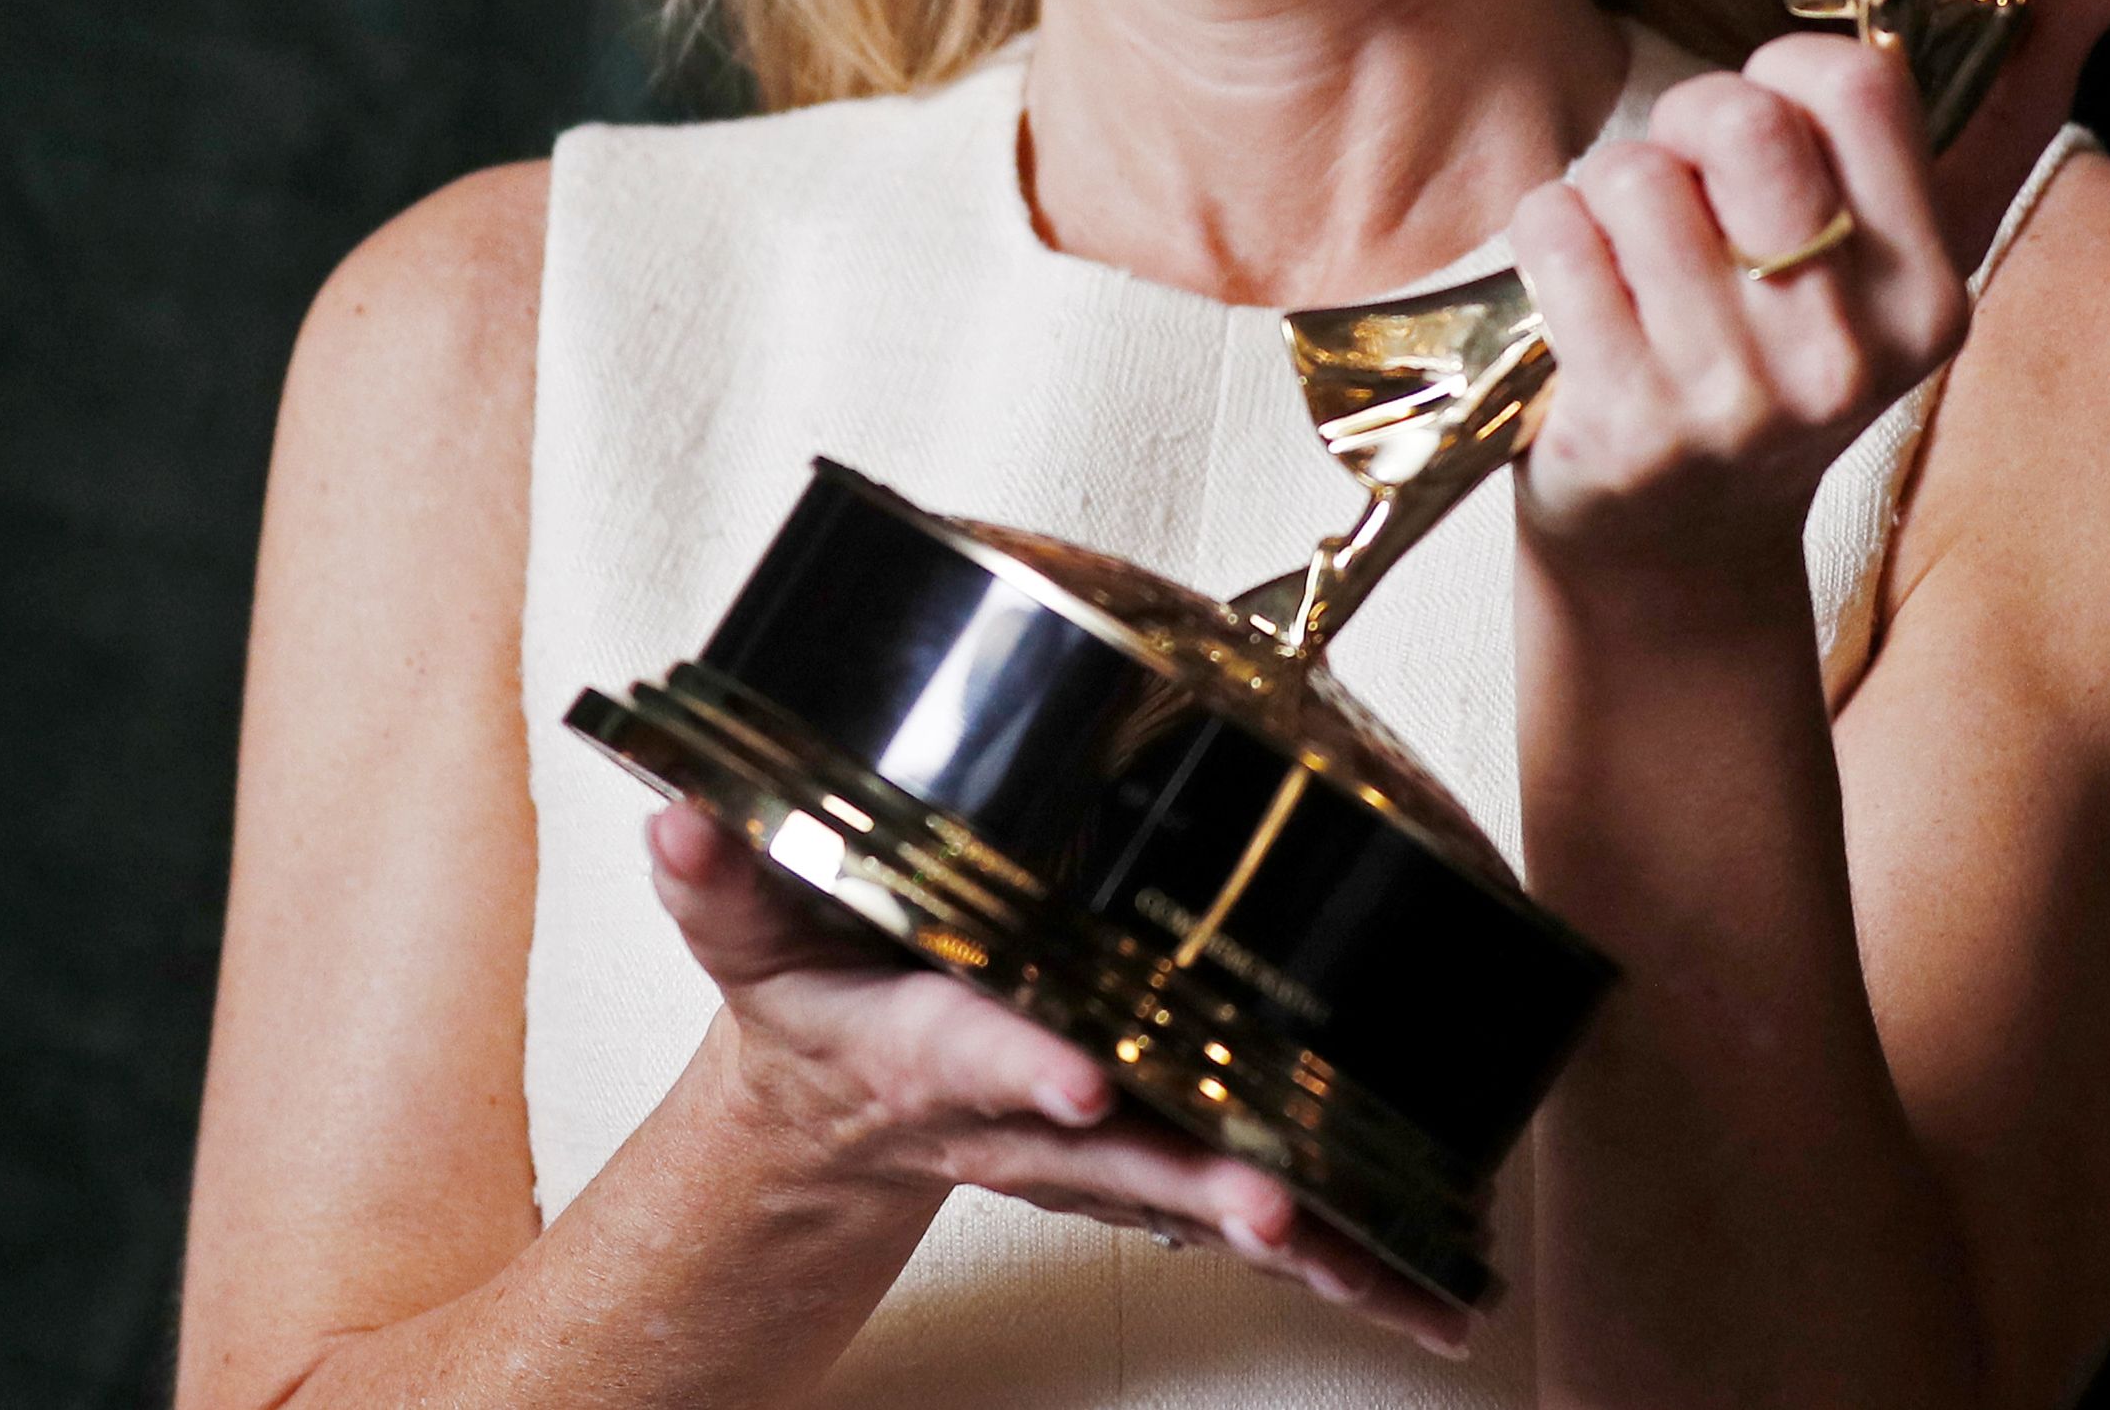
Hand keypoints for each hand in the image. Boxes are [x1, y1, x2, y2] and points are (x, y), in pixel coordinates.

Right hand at [644, 805, 1474, 1357]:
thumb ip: (720, 875)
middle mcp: (1018, 1116)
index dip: (1019, 1062)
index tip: (1073, 1072)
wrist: (832, 1106)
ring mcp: (1087, 1154)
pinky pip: (1245, 1218)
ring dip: (1295, 1236)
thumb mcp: (746, 931)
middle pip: (1116, 1154)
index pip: (968, 1052)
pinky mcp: (1142, 1165)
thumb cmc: (813, 995)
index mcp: (922, 1047)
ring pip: (1199, 1201)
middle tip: (1276, 1203)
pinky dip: (1341, 1260)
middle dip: (1195, 1179)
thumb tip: (683, 817)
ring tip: (1387, 1270)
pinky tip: (1426, 1293)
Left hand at [1508, 0, 2109, 583]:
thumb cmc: (1792, 356)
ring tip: (1632, 252)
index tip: (1766, 121)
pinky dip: (1548, 236)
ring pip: (1631, 175)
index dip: (1783, 72)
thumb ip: (2005, 111)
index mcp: (1930, 299)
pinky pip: (1555, 237)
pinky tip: (1581, 291)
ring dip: (1606, 188)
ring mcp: (1731, 401)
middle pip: (1738, 122)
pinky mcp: (1621, 425)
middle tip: (1684, 182)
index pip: (1857, 85)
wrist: (1680, 540)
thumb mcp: (1913, 254)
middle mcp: (1843, 357)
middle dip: (1685, 122)